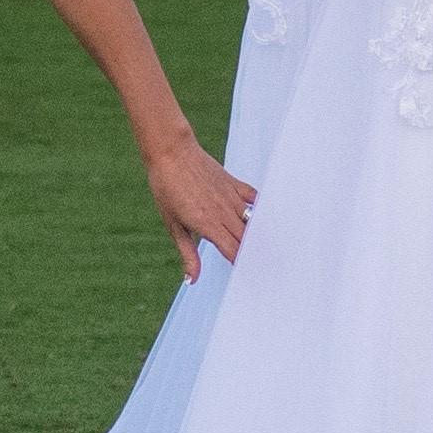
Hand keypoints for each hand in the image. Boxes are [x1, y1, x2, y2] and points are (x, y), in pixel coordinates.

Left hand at [142, 132, 256, 279]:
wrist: (171, 153)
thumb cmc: (167, 189)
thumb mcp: (173, 225)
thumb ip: (187, 253)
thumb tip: (191, 279)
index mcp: (208, 225)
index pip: (233, 251)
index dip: (242, 265)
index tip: (248, 276)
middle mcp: (224, 212)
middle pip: (247, 239)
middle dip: (254, 254)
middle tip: (263, 268)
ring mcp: (231, 197)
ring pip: (253, 221)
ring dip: (258, 235)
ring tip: (266, 248)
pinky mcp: (234, 183)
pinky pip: (253, 199)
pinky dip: (259, 210)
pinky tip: (261, 219)